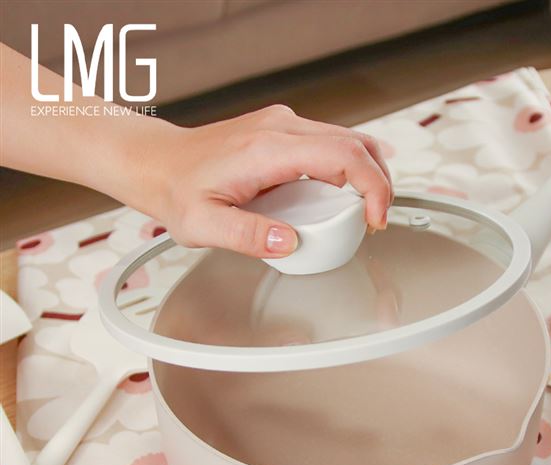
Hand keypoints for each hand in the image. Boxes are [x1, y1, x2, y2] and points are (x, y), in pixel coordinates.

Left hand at [139, 105, 392, 256]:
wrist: (158, 163)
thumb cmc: (178, 191)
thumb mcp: (203, 225)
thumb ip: (246, 236)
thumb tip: (289, 242)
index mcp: (268, 150)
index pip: (344, 156)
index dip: (373, 187)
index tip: (376, 219)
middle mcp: (281, 128)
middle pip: (356, 143)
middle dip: (380, 182)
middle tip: (378, 219)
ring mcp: (283, 125)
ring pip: (348, 140)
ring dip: (368, 173)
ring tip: (367, 210)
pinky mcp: (283, 131)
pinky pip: (330, 144)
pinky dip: (349, 168)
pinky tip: (345, 194)